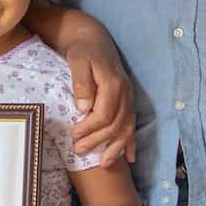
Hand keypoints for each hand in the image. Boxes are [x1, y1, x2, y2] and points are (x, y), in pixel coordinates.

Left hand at [66, 36, 135, 165]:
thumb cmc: (82, 52)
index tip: (73, 135)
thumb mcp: (77, 62)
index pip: (104, 115)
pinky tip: (129, 159)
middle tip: (79, 151)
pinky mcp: (128, 102)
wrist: (94, 41)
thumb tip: (83, 107)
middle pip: (115, 125)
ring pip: (126, 129)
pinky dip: (131, 143)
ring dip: (116, 148)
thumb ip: (81, 83)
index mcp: (113, 84)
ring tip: (104, 164)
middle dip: (98, 141)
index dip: (89, 128)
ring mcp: (129, 98)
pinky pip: (132, 125)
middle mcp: (126, 93)